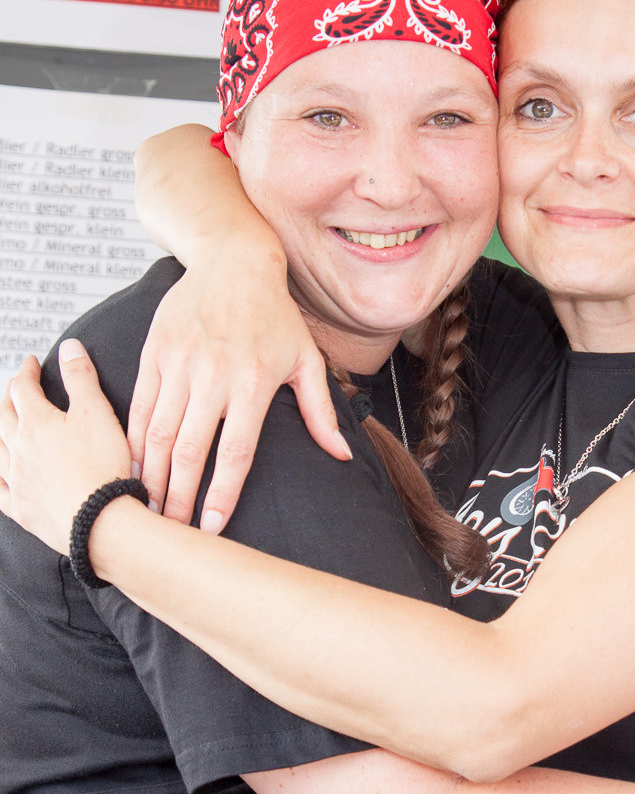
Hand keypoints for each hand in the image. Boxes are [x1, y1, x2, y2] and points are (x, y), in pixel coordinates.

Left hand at [0, 342, 131, 554]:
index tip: (31, 364)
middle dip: (8, 398)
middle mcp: (19, 449)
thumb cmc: (103, 468)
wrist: (100, 520)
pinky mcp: (21, 508)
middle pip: (3, 416)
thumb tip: (69, 348)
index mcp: (36, 423)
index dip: (27, 372)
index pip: (23, 388)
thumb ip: (81, 377)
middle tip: (15, 390)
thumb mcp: (97, 412)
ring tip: (1, 428)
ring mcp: (17, 480)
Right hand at [127, 262, 350, 531]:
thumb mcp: (306, 361)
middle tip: (172, 533)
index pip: (234, 454)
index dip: (221, 495)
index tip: (213, 528)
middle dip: (178, 499)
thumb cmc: (275, 315)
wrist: (234, 261)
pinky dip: (133, 442)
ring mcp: (179, 364)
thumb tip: (342, 455)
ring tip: (149, 510)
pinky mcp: (154, 353)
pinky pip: (141, 407)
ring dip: (152, 477)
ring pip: (158, 434)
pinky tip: (133, 468)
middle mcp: (213, 376)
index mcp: (253, 384)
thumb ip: (321, 413)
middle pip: (190, 452)